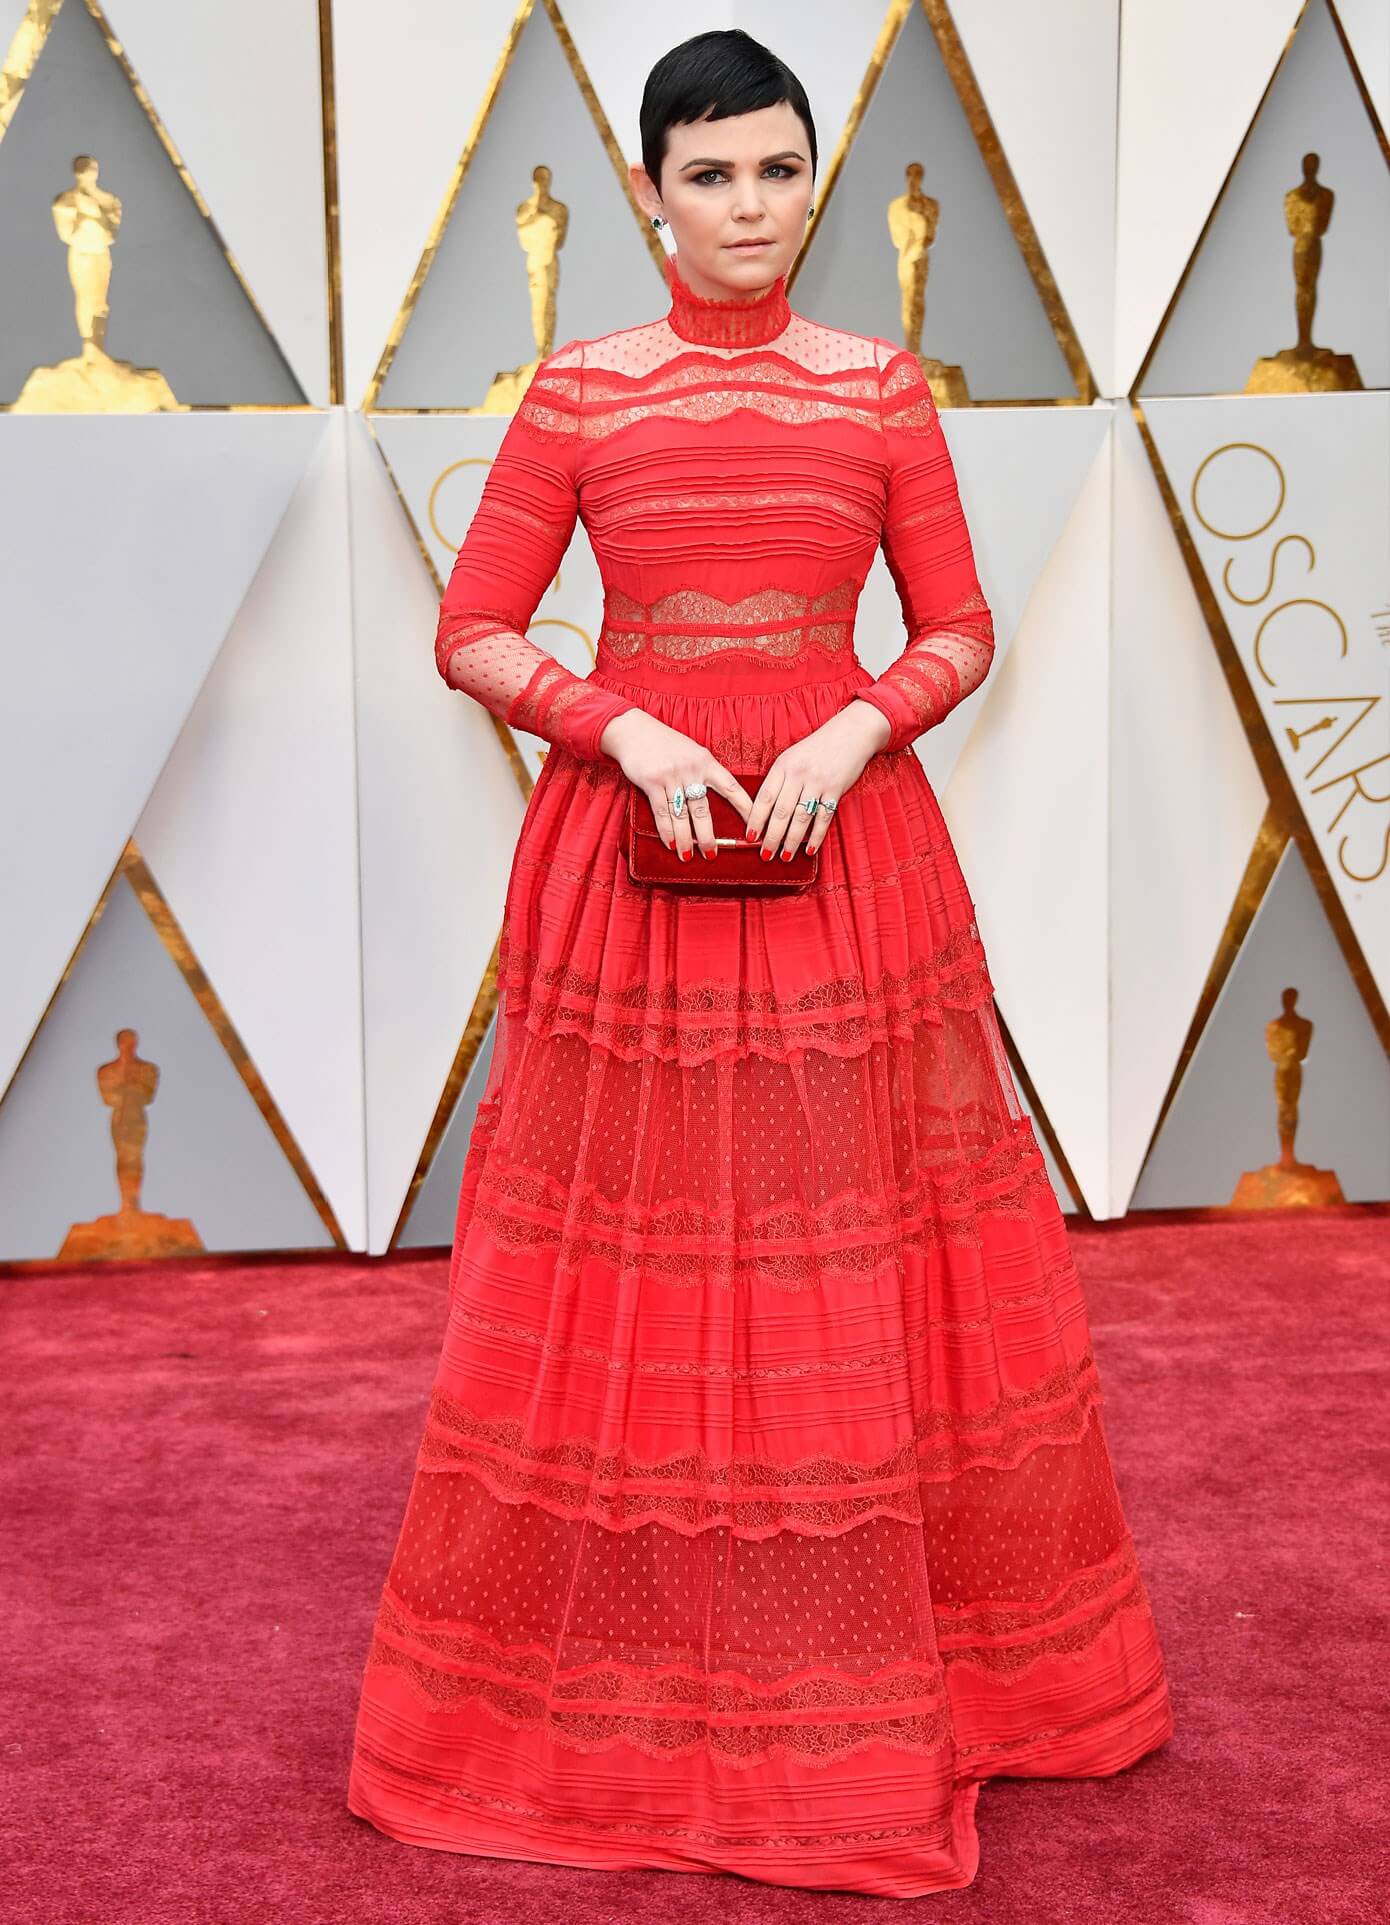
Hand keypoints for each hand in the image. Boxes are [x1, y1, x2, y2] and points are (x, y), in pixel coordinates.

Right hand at [597, 709, 753, 861]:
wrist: (634, 731)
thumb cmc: (666, 745)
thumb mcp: (692, 752)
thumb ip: (704, 772)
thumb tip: (717, 800)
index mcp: (707, 762)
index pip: (731, 788)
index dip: (745, 808)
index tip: (754, 827)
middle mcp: (692, 769)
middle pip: (704, 810)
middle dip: (707, 836)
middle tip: (712, 855)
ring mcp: (672, 776)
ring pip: (682, 816)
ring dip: (685, 840)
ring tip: (688, 857)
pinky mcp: (652, 782)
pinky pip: (662, 813)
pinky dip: (666, 832)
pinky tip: (671, 844)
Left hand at [744, 700, 891, 860]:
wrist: (851, 733)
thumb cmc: (817, 748)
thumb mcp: (792, 757)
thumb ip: (779, 781)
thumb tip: (765, 813)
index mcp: (783, 766)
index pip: (764, 797)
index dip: (755, 819)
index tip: (749, 837)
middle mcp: (798, 774)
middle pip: (781, 812)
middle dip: (771, 837)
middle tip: (765, 855)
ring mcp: (818, 782)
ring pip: (801, 818)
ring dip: (792, 841)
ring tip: (785, 856)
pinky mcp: (836, 789)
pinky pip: (824, 818)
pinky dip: (816, 836)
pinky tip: (810, 849)